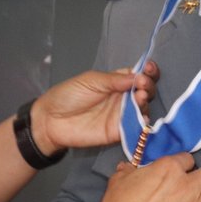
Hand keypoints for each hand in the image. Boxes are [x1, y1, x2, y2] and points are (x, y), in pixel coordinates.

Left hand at [31, 62, 159, 152]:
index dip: (148, 71)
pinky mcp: (118, 132)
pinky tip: (142, 116)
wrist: (51, 120)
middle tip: (143, 85)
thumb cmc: (68, 95)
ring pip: (143, 108)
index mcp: (117, 81)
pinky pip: (135, 128)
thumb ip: (115, 80)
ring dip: (145, 102)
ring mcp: (122, 115)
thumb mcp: (91, 81)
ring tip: (140, 97)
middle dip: (148, 86)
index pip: (138, 75)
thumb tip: (139, 77)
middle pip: (145, 91)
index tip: (149, 69)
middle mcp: (123, 97)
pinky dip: (142, 123)